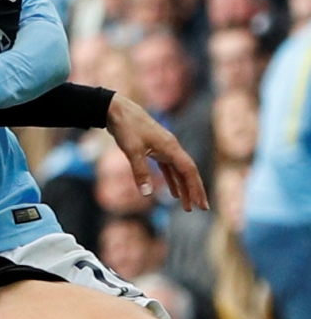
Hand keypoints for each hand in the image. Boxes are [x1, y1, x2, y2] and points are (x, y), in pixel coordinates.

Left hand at [106, 94, 208, 211]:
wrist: (116, 109)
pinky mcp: (154, 148)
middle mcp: (171, 147)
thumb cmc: (126, 127)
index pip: (189, 170)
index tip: (200, 205)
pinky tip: (173, 192)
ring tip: (186, 206)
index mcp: (170, 147)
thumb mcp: (132, 150)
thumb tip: (146, 194)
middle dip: (195, 190)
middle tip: (202, 208)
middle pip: (188, 171)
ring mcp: (163, 147)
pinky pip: (168, 167)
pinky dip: (171, 180)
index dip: (195, 188)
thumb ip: (140, 172)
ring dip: (183, 188)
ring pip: (178, 171)